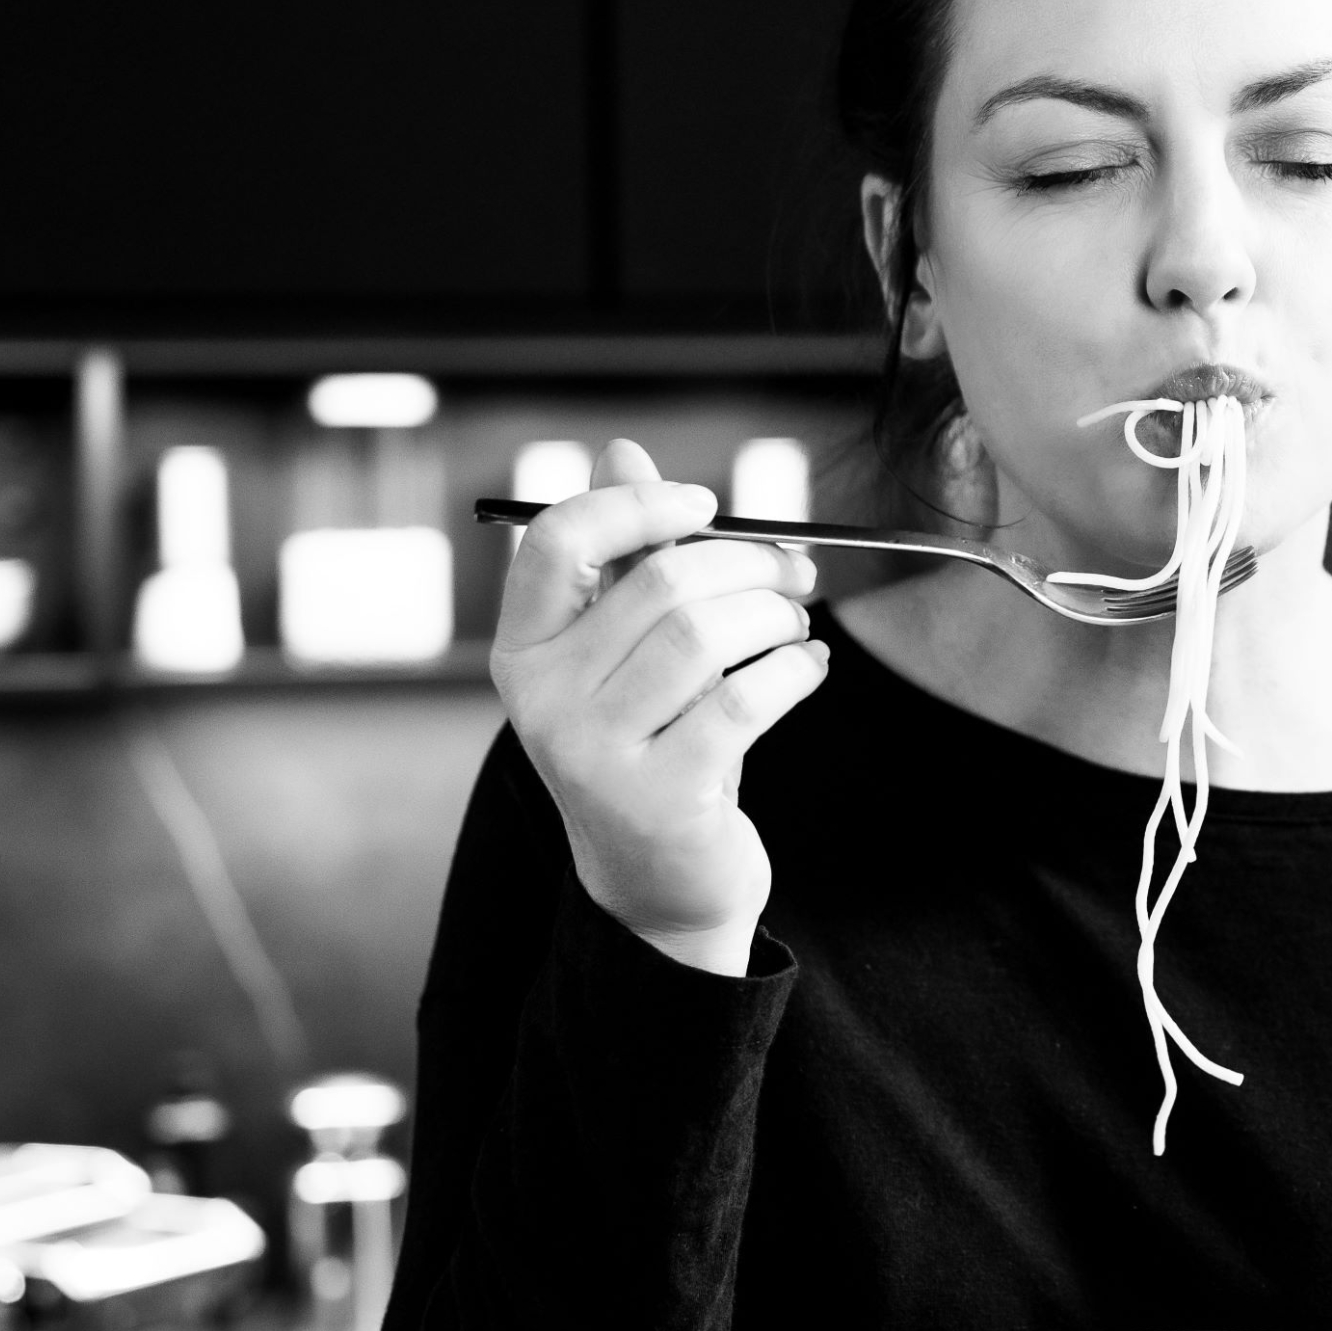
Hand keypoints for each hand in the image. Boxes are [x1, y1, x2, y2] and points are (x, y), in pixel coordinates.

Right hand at [490, 438, 826, 975]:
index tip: (708, 504)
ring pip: (705, 636)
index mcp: (523, 650)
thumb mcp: (628, 652)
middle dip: (748, 563)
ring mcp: (594, 753)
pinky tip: (808, 666)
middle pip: (660, 585)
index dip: (640, 504)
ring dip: (775, 615)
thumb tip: (621, 448)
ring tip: (797, 623)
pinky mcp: (659, 796)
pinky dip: (793, 670)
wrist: (660, 882)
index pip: (560, 540)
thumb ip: (625, 556)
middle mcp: (542, 700)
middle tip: (795, 570)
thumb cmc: (653, 744)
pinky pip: (743, 700)